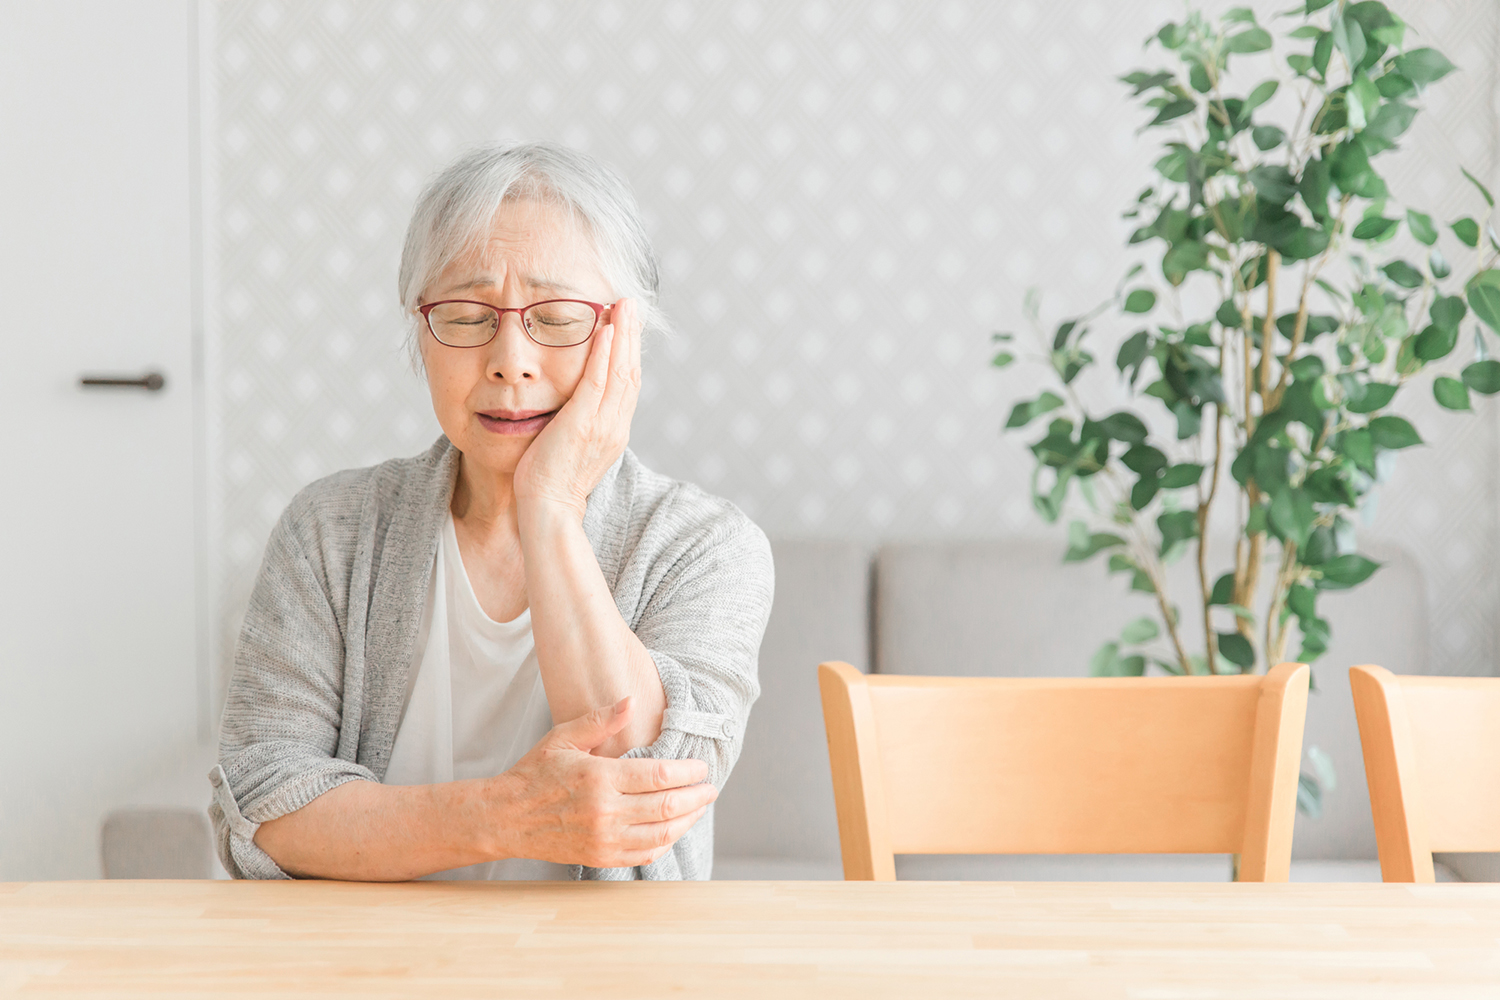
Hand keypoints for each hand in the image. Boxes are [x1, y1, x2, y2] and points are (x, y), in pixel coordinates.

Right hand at [487, 697, 714, 868]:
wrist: (506, 818)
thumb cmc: (534, 773)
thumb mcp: (563, 737)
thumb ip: (601, 720)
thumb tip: (632, 701)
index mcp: (600, 778)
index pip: (659, 775)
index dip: (688, 772)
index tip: (701, 767)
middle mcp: (605, 812)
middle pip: (668, 806)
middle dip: (697, 797)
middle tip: (710, 788)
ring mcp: (604, 839)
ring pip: (662, 834)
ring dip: (687, 821)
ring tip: (699, 808)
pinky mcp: (601, 857)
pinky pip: (645, 855)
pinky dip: (666, 843)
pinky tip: (674, 830)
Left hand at [513, 297, 641, 518]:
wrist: (548, 508)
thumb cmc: (550, 480)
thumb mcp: (573, 446)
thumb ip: (581, 422)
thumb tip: (574, 403)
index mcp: (615, 430)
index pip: (628, 383)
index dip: (629, 351)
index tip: (626, 324)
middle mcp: (616, 425)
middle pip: (631, 371)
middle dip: (632, 335)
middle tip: (630, 303)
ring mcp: (603, 425)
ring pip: (620, 371)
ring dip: (623, 335)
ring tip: (622, 306)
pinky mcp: (582, 424)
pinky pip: (598, 382)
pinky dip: (604, 354)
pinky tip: (605, 330)